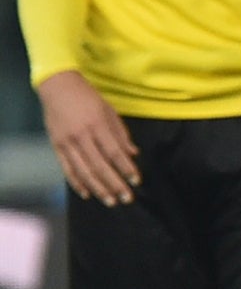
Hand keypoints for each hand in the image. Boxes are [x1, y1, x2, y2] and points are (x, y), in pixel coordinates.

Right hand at [38, 71, 138, 205]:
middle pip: (100, 166)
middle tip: (127, 198)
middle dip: (115, 184)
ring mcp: (66, 142)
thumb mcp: (109, 112)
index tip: (137, 180)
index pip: (114, 153)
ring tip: (111, 201)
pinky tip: (88, 194)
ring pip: (83, 171)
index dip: (126, 168)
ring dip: (98, 188)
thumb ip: (121, 135)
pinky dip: (77, 183)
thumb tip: (134, 155)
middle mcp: (80, 135)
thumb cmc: (88, 98)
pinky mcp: (56, 145)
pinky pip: (67, 168)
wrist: (58, 86)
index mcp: (97, 125)